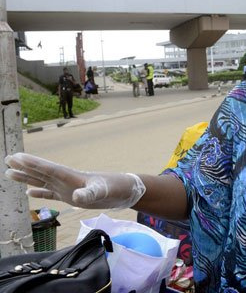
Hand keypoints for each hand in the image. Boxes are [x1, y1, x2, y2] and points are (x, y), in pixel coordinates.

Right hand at [4, 153, 145, 208]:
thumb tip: (76, 197)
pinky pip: (51, 194)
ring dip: (27, 178)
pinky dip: (39, 194)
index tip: (15, 157)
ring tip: (9, 173)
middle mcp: (67, 180)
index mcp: (72, 176)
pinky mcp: (71, 196)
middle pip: (40, 172)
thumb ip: (90, 193)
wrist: (125, 191)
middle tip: (7, 159)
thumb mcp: (103, 191)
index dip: (32, 163)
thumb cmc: (115, 188)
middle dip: (24, 167)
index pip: (48, 168)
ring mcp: (68, 188)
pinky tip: (29, 194)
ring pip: (42, 182)